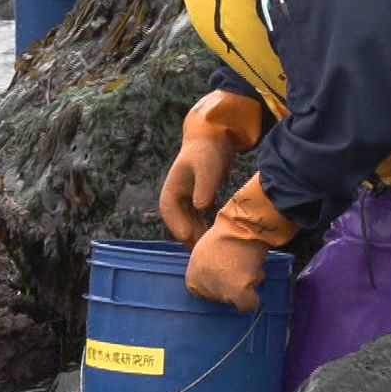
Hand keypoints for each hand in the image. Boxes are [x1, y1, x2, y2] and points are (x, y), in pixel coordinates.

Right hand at [159, 91, 264, 245]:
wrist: (212, 138)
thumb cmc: (208, 152)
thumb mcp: (207, 168)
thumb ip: (203, 187)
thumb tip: (200, 207)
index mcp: (171, 194)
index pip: (173, 220)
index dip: (185, 232)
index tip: (197, 242)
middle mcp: (175, 201)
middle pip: (182, 227)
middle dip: (195, 240)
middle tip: (210, 253)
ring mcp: (185, 203)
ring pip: (191, 227)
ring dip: (201, 237)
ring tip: (216, 249)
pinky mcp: (197, 203)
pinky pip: (199, 222)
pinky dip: (207, 229)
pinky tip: (220, 237)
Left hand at [184, 176, 298, 309]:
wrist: (239, 226)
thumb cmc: (225, 234)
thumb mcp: (205, 253)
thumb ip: (207, 270)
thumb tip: (219, 279)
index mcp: (191, 280)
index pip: (206, 295)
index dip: (219, 283)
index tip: (226, 271)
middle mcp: (203, 288)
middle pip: (222, 299)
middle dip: (232, 286)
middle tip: (239, 267)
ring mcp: (219, 291)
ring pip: (237, 300)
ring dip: (244, 286)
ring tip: (247, 266)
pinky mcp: (237, 292)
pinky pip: (248, 304)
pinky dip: (253, 297)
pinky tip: (254, 282)